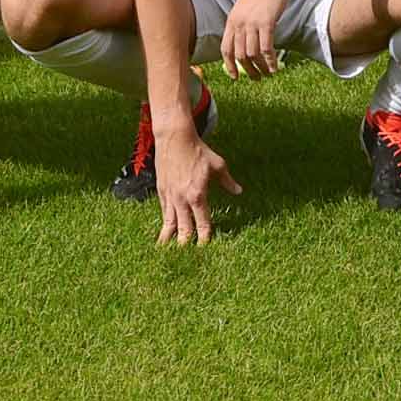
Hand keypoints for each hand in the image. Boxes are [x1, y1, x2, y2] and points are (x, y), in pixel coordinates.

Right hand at [154, 122, 240, 246]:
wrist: (175, 138)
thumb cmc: (198, 151)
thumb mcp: (217, 165)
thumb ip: (228, 181)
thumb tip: (238, 191)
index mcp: (198, 195)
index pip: (203, 224)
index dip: (205, 239)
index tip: (207, 251)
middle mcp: (182, 200)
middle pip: (184, 229)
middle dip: (185, 246)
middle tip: (186, 262)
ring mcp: (170, 197)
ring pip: (169, 224)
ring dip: (169, 240)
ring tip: (167, 255)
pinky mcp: (161, 192)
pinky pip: (163, 212)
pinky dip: (164, 224)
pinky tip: (163, 234)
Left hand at [221, 0, 292, 78]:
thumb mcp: (245, 6)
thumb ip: (242, 22)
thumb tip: (244, 41)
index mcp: (232, 20)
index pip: (226, 48)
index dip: (230, 65)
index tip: (235, 76)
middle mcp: (239, 23)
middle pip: (239, 55)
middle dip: (248, 70)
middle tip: (256, 78)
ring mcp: (252, 23)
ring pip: (252, 54)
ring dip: (260, 68)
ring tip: (267, 74)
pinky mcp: (266, 23)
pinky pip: (266, 49)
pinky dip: (270, 61)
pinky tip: (275, 66)